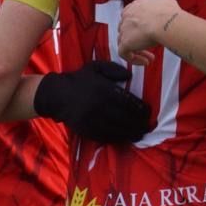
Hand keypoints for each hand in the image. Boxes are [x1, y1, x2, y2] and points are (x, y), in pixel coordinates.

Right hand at [34, 61, 152, 142]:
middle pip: (126, 119)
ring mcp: (93, 120)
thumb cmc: (79, 80)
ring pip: (117, 130)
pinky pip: (105, 136)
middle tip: (147, 127)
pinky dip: (117, 139)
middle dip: (139, 124)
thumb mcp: (95, 67)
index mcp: (104, 90)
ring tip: (139, 134)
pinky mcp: (86, 130)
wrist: (57, 95)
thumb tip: (129, 76)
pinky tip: (124, 138)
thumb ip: (113, 69)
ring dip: (131, 134)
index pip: (129, 103)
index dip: (141, 110)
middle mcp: (100, 106)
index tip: (148, 113)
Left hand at [117, 0, 179, 65]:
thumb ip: (163, 6)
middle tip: (149, 47)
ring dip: (136, 51)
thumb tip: (168, 8)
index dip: (138, 28)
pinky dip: (133, 59)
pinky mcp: (125, 42)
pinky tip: (146, 62)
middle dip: (137, 40)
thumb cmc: (169, 14)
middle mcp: (127, 16)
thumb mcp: (167, 3)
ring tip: (149, 58)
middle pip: (126, 30)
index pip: (130, 17)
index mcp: (135, 6)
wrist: (166, 22)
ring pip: (124, 42)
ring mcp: (124, 30)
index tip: (147, 34)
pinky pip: (124, 54)